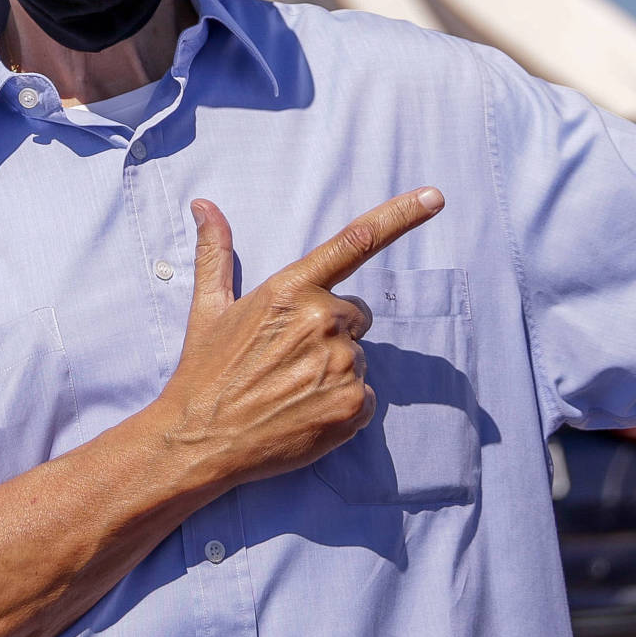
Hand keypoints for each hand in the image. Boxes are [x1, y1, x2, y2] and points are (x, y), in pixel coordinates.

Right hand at [151, 188, 444, 492]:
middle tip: (287, 360)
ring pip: (360, 358)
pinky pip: (368, 397)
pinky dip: (344, 406)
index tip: (435, 197)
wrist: (200, 440)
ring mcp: (342, 363)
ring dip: (335, 372)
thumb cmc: (205, 371)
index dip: (401, 216)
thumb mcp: (208, 308)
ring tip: (290, 390)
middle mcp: (322, 319)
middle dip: (332, 333)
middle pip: (356, 315)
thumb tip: (204, 204)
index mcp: (291, 288)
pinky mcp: (354, 404)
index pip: (356, 241)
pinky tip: (306, 412)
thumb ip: (215, 252)